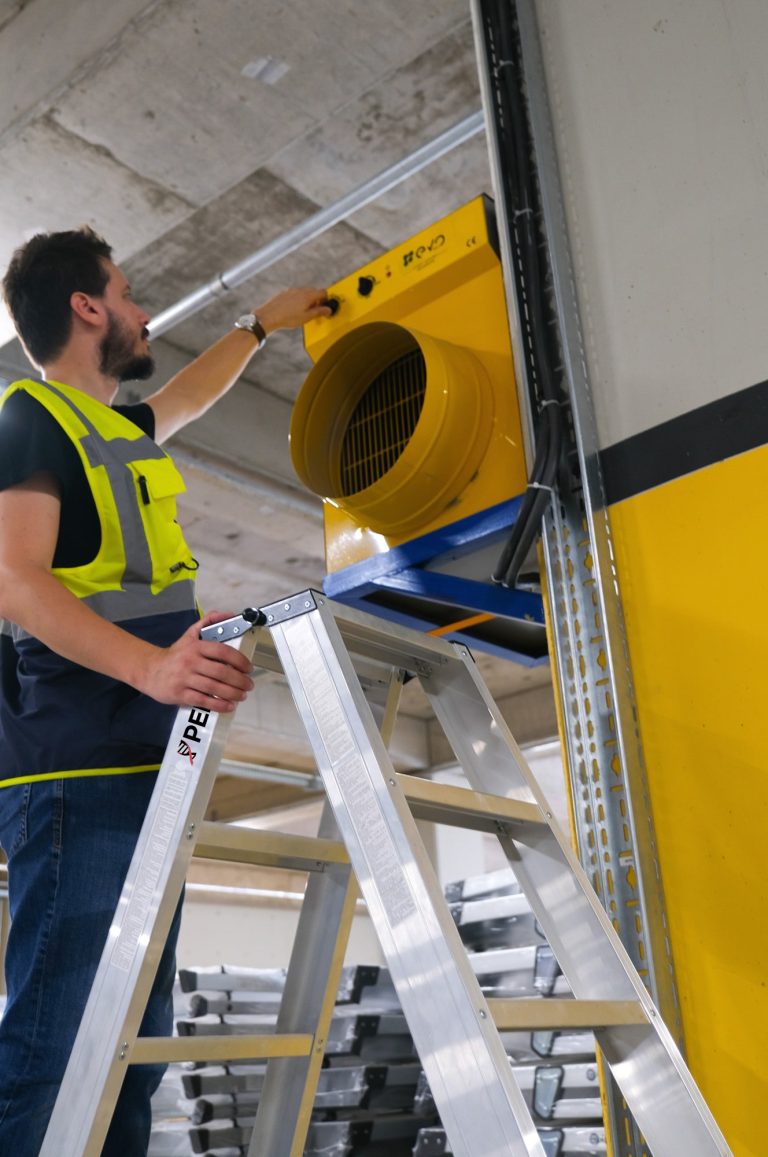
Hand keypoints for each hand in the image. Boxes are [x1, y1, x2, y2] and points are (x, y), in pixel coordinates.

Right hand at [138, 610, 253, 712]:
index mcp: (195, 647)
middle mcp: (190, 662)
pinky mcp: (180, 694)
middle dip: (240, 680)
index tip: (249, 668)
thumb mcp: (190, 635)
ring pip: (214, 688)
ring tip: (242, 695)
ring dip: (233, 693)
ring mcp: (184, 679)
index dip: (239, 660)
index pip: (222, 652)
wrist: (149, 670)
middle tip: (249, 684)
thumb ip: (208, 622)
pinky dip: (219, 705)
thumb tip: (229, 614)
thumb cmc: (175, 655)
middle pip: (221, 672)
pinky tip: (229, 706)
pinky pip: (203, 701)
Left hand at [255, 287, 331, 333]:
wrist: (268, 317)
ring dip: (307, 300)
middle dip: (317, 300)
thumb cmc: (286, 318)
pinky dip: (298, 300)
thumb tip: (328, 310)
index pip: (323, 292)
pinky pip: (295, 294)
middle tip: (315, 311)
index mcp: (308, 295)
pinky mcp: (284, 293)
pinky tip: (294, 310)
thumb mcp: (306, 317)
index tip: (325, 307)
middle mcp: (300, 290)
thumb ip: (319, 312)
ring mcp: (291, 290)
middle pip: (314, 291)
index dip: (326, 300)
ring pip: (304, 293)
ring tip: (303, 312)